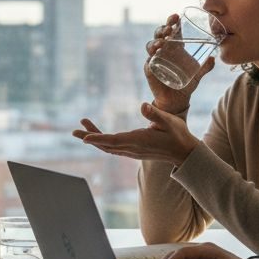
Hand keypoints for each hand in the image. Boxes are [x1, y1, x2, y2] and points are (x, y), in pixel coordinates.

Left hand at [72, 101, 199, 164]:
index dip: (98, 138)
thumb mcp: (169, 121)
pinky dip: (103, 141)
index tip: (84, 138)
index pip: (114, 141)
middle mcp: (132, 148)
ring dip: (94, 137)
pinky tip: (98, 134)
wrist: (185, 152)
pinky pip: (114, 147)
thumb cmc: (178, 135)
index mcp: (139, 141)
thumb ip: (155, 114)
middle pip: (106, 144)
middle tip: (74, 130)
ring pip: (108, 146)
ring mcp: (132, 151)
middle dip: (90, 137)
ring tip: (83, 125)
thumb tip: (142, 105)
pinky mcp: (134, 151)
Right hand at [144, 13, 215, 112]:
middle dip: (162, 29)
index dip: (171, 21)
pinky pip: (148, 63)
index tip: (176, 16)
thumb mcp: (198, 73)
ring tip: (161, 43)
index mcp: (174, 46)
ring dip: (155, 42)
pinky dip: (150, 59)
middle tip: (169, 29)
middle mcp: (163, 50)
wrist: (178, 99)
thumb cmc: (187, 82)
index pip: (171, 29)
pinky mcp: (151, 71)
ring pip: (151, 46)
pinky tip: (153, 56)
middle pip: (159, 34)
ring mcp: (155, 60)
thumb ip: (205, 66)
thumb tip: (213, 58)